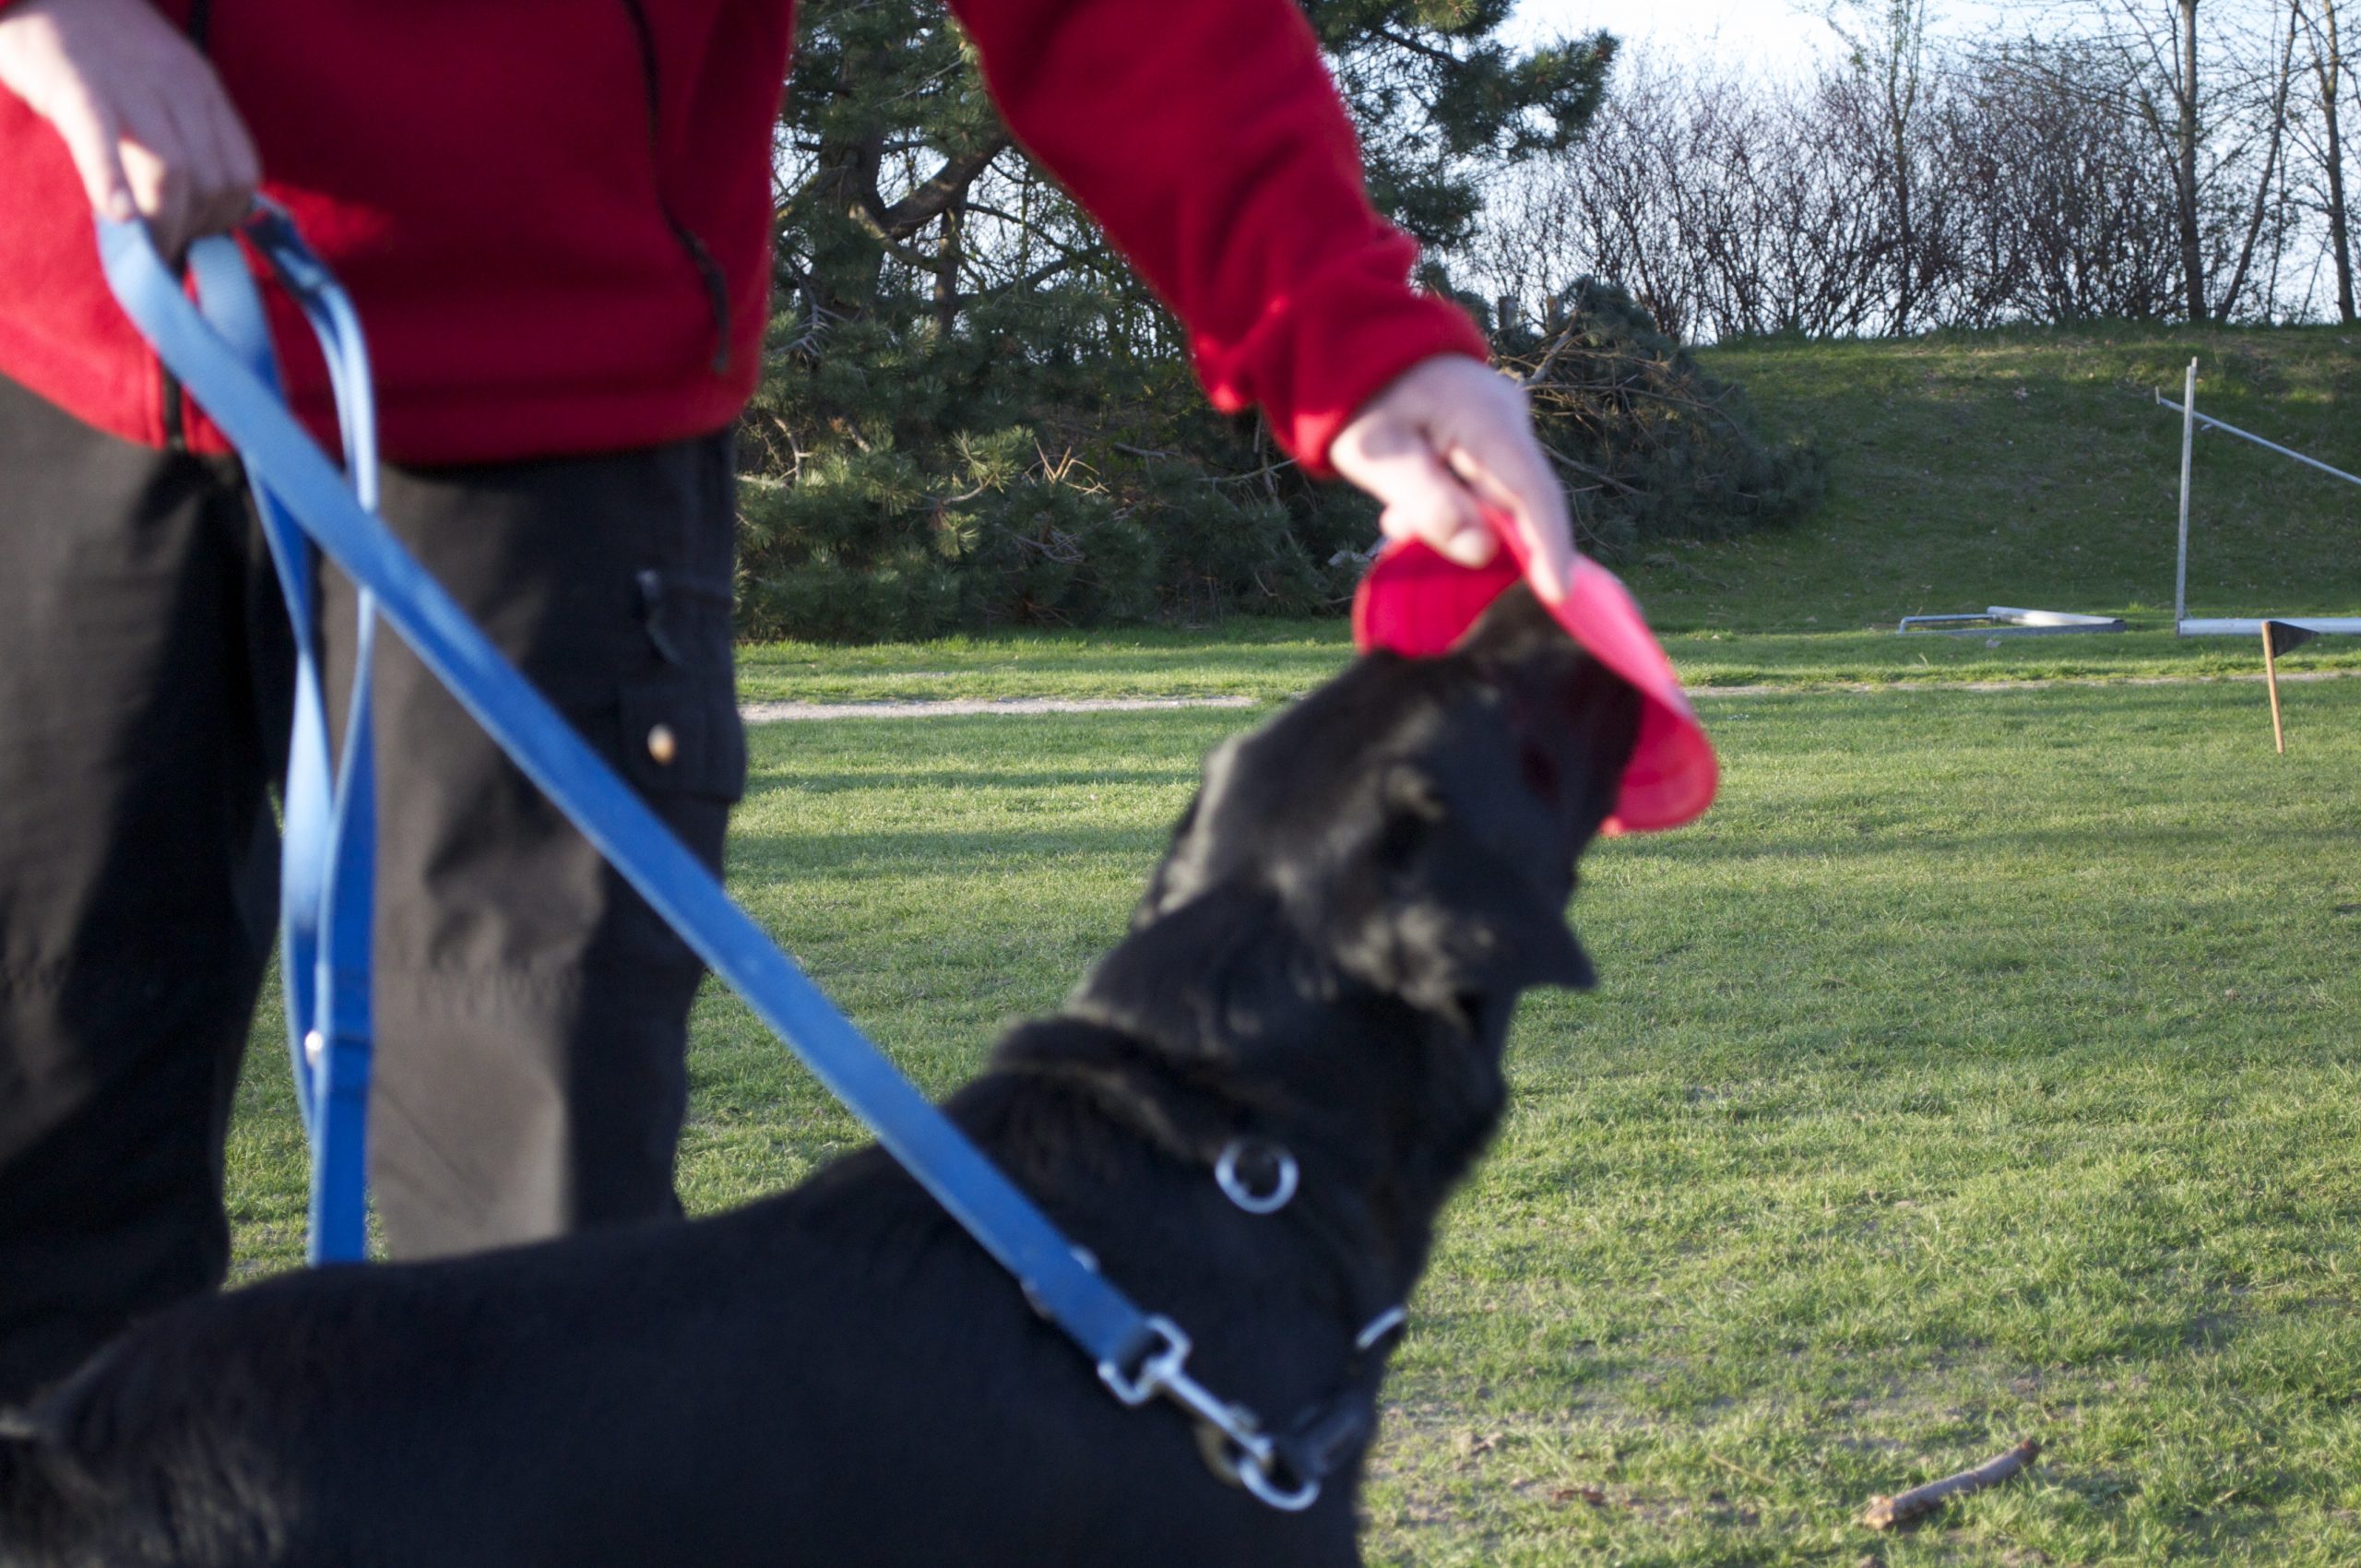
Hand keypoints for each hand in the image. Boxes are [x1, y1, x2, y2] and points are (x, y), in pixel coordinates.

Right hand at [0, 0, 258, 259]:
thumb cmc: (99, 42)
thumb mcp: (160, 79)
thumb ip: (181, 131)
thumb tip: (191, 207)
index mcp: (204, 90)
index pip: (242, 173)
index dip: (225, 217)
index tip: (197, 238)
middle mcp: (181, 88)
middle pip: (215, 182)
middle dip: (195, 229)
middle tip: (163, 251)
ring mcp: (131, 85)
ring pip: (175, 172)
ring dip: (165, 225)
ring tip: (144, 252)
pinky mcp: (77, 84)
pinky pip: (101, 139)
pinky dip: (112, 182)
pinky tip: (117, 217)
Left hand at [1328, 354, 1575, 601]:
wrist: (1354, 350)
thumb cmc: (1362, 403)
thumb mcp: (1380, 456)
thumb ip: (1428, 503)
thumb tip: (1484, 552)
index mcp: (1487, 420)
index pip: (1533, 494)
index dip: (1549, 547)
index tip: (1558, 596)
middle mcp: (1509, 419)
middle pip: (1523, 499)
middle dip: (1491, 543)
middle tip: (1448, 564)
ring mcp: (1504, 424)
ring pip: (1501, 496)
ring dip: (1459, 522)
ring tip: (1398, 518)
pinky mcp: (1491, 435)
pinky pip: (1486, 484)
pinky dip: (1454, 506)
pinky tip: (1405, 510)